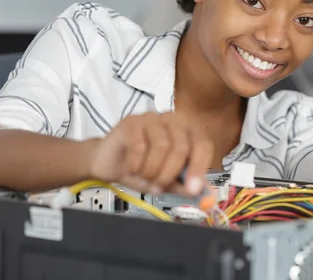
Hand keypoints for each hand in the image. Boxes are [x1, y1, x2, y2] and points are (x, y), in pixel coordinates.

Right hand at [88, 112, 214, 196]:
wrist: (109, 163)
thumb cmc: (142, 168)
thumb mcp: (166, 182)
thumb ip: (184, 185)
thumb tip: (202, 194)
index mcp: (187, 132)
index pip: (203, 144)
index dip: (199, 168)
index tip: (192, 190)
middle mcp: (173, 120)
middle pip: (181, 146)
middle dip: (169, 173)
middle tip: (158, 186)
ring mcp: (152, 118)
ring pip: (161, 146)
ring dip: (152, 170)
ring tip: (144, 177)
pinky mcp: (132, 121)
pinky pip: (139, 146)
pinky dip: (136, 165)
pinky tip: (131, 169)